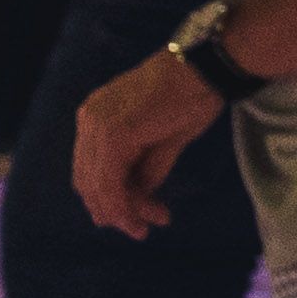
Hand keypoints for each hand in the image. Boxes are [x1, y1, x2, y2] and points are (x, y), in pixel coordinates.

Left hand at [71, 47, 225, 237]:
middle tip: (142, 229)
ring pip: (99, 187)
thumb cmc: (192, 94)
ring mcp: (98, 127)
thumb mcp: (163, 138)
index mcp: (95, 117)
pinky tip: (151, 214)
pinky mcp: (114, 134)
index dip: (109, 199)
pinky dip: (127, 204)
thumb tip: (138, 198)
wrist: (207, 67)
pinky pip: (111, 182)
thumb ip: (144, 168)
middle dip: (115, 211)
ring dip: (124, 212)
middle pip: (90, 182)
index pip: (90, 170)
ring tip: (148, 227)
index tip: (136, 217)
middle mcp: (88, 121)